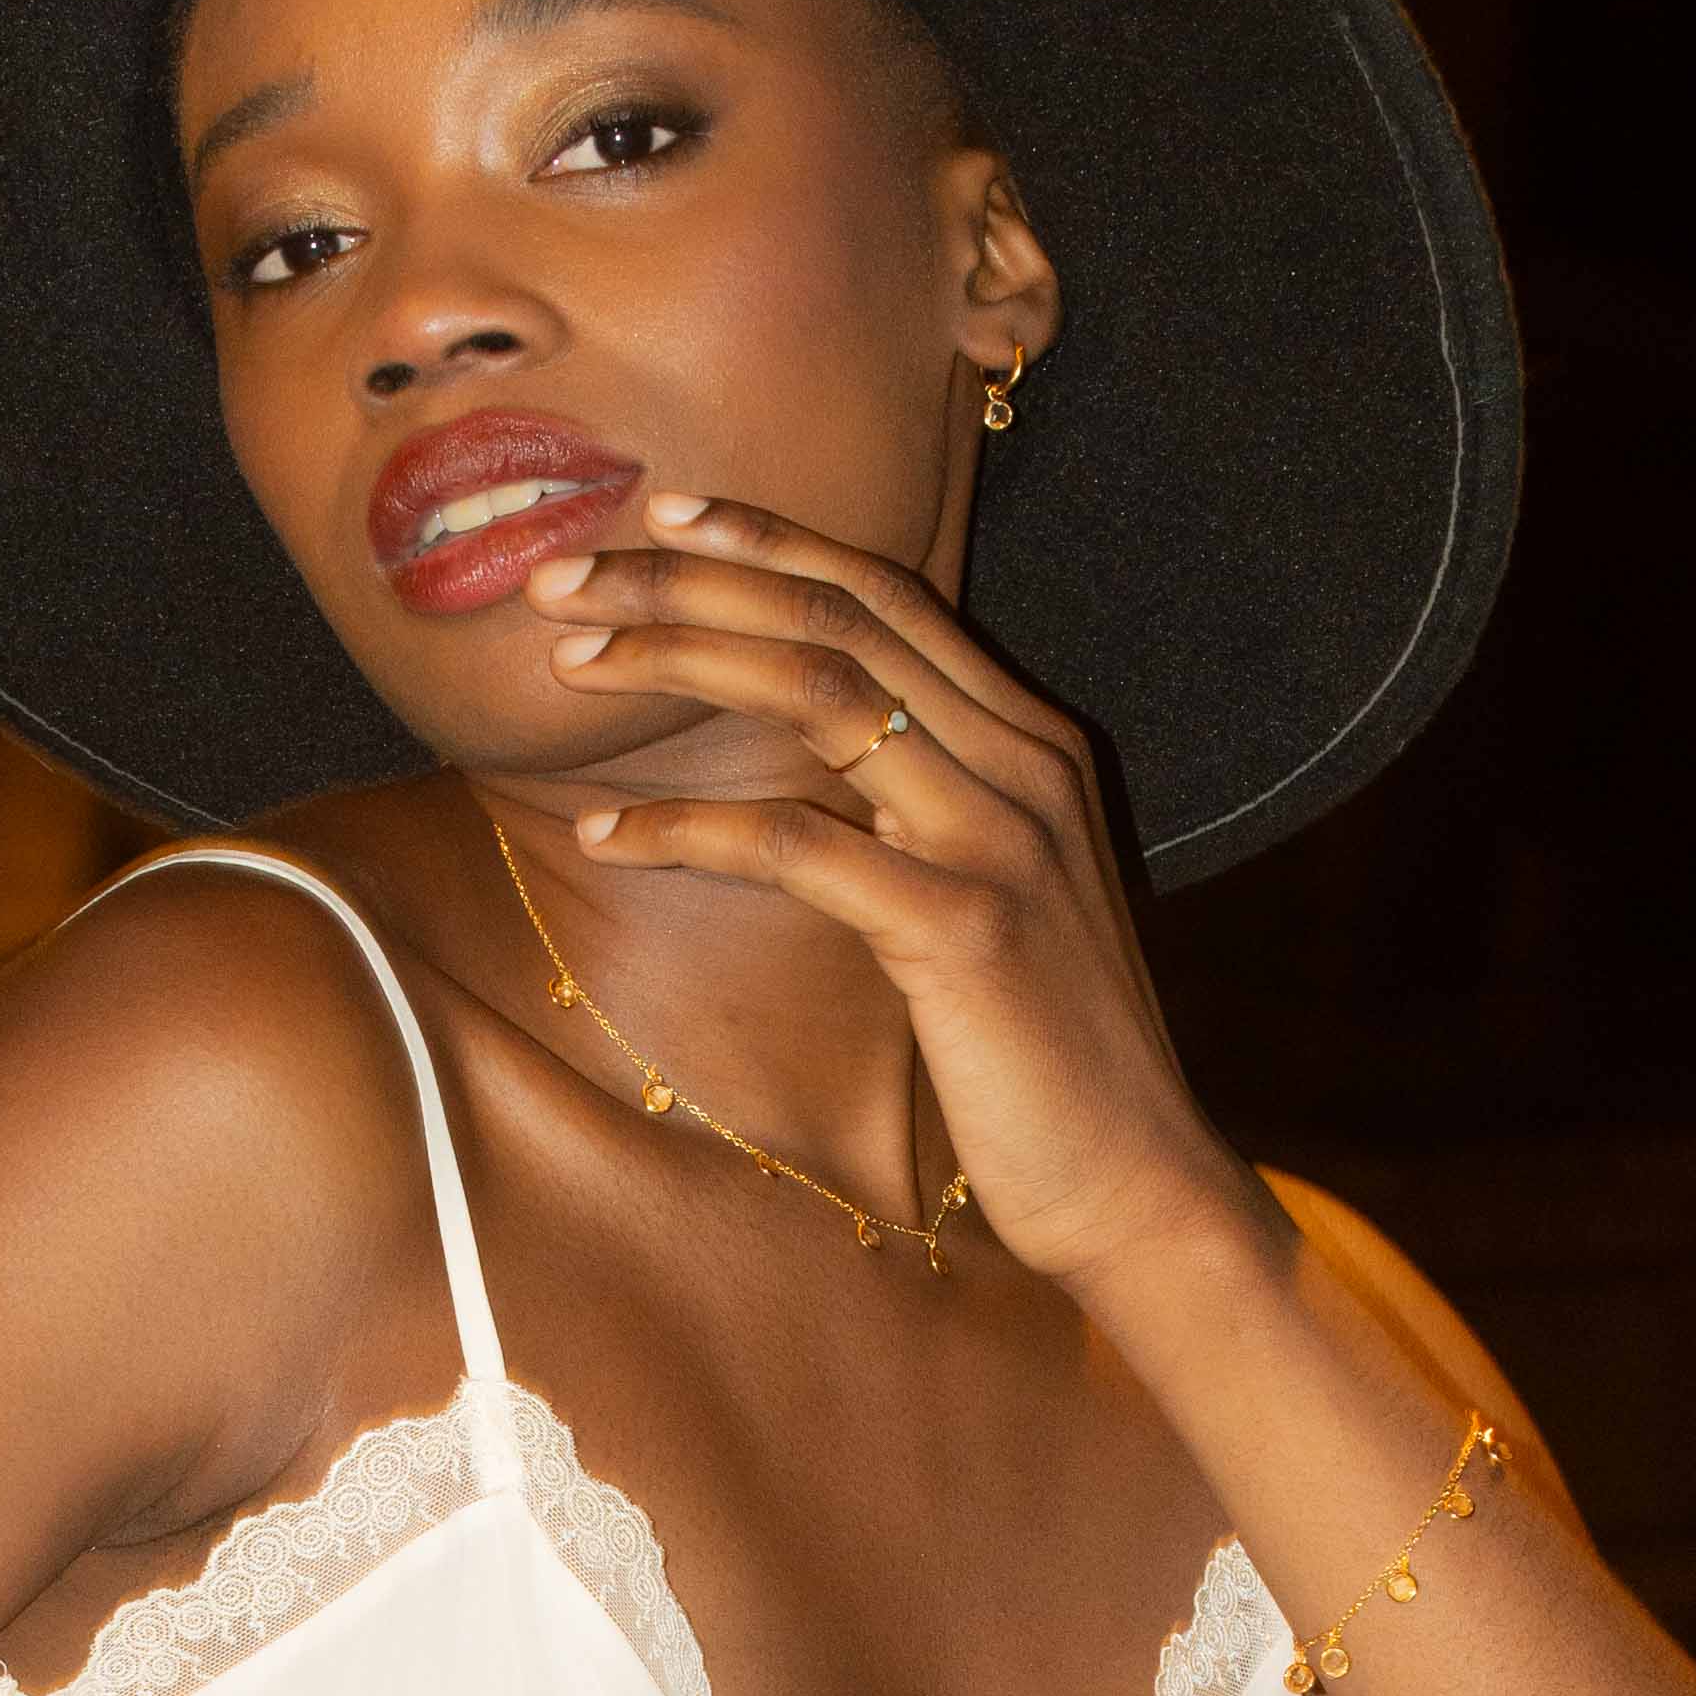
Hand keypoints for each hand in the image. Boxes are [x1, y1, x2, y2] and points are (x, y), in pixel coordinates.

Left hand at [523, 491, 1248, 1289]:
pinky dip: (684, 826)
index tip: (660, 513)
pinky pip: (795, 843)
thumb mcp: (989, 897)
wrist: (1133, 1182)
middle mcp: (1026, 764)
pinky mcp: (960, 928)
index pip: (887, 594)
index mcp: (1033, 742)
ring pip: (820, 693)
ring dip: (679, 659)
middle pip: (840, 619)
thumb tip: (811, 766)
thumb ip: (922, 812)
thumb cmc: (1038, 1056)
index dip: (768, 541)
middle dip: (688, 577)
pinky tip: (601, 833)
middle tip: (562, 570)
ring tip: (571, 662)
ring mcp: (1000, 839)